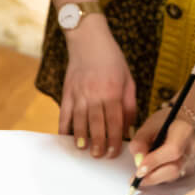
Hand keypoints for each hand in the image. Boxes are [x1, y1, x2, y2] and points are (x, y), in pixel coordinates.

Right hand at [60, 19, 135, 157]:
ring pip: (80, 121)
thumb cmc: (112, 58)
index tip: (116, 153)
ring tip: (84, 150)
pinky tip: (66, 137)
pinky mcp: (67, 90)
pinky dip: (64, 126)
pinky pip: (65, 112)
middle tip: (100, 156)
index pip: (115, 124)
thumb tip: (128, 127)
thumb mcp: (129, 79)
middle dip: (99, 144)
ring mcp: (78, 93)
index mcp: (113, 93)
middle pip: (97, 126)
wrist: (88, 39)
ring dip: (82, 138)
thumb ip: (129, 105)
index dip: (116, 141)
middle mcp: (95, 95)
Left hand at [129, 109, 194, 187]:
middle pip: (175, 168)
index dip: (155, 161)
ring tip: (140, 175)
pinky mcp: (192, 167)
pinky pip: (176, 176)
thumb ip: (140, 141)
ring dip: (155, 178)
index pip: (172, 150)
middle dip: (153, 176)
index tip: (139, 170)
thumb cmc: (164, 122)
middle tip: (135, 179)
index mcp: (184, 130)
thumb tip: (138, 161)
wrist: (183, 121)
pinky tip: (152, 171)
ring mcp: (194, 158)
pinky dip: (161, 176)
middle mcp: (193, 146)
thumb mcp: (148, 125)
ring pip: (175, 175)